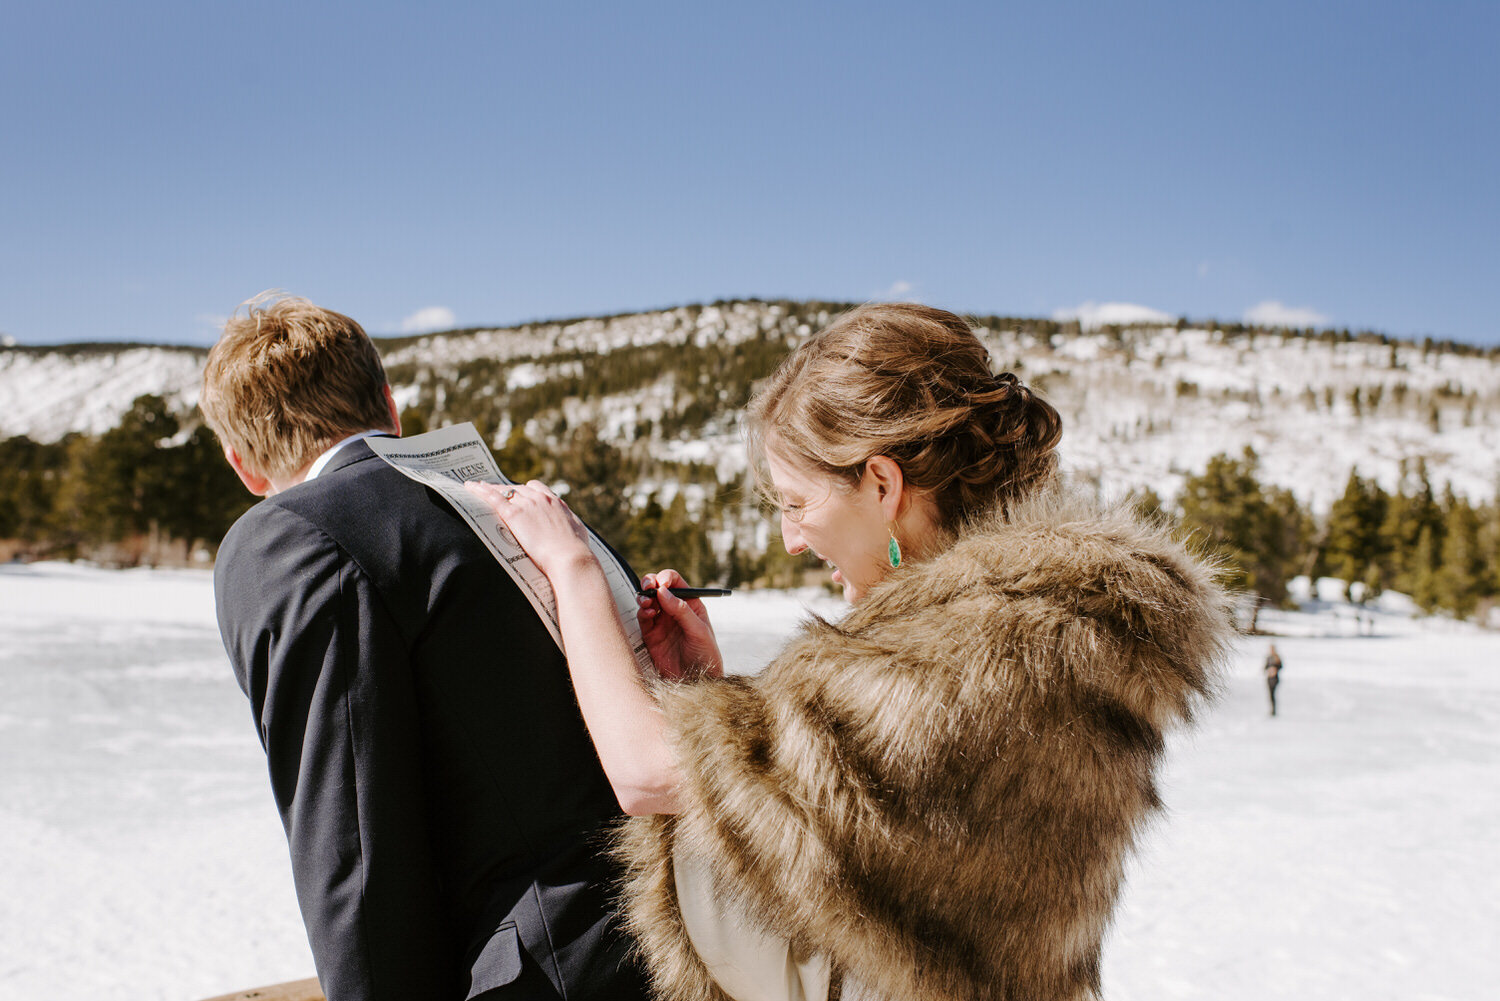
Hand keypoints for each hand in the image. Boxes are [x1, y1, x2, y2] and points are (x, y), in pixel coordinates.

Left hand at [464, 480, 596, 580]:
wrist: (570, 557)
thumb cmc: (576, 549)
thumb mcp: (577, 531)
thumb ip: (570, 523)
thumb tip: (572, 526)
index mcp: (555, 502)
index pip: (536, 488)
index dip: (524, 491)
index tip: (518, 494)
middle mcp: (540, 499)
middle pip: (517, 489)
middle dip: (505, 490)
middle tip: (493, 492)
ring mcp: (527, 505)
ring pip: (504, 491)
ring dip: (490, 489)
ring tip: (476, 488)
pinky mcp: (514, 514)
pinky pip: (493, 497)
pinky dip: (480, 490)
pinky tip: (470, 487)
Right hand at [637, 568, 723, 680]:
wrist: (697, 682)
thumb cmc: (706, 656)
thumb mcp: (699, 631)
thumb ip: (682, 611)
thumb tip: (664, 592)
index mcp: (690, 605)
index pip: (676, 583)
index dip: (667, 578)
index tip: (661, 583)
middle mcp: (674, 611)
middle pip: (658, 588)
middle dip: (651, 582)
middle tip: (648, 586)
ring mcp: (662, 622)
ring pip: (648, 601)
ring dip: (645, 597)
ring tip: (647, 603)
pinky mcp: (651, 635)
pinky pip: (643, 618)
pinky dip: (642, 612)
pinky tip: (647, 614)